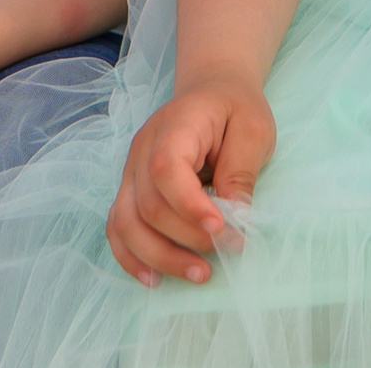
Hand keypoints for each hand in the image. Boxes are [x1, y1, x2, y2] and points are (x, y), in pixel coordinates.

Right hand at [106, 79, 275, 285]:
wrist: (212, 91)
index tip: (223, 229)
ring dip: (159, 256)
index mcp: (174, 126)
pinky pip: (117, 229)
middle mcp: (142, 150)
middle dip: (187, 237)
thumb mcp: (253, 129)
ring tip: (200, 274)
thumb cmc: (234, 109)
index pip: (166, 169)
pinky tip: (155, 279)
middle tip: (232, 248)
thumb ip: (241, 170)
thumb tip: (236, 217)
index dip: (189, 206)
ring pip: (126, 223)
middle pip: (148, 204)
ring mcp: (131, 172)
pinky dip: (132, 257)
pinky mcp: (130, 191)